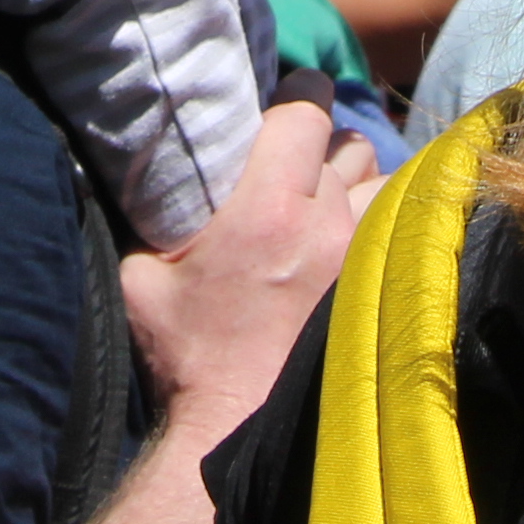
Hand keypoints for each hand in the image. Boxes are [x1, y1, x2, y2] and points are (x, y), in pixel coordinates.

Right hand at [121, 101, 373, 436]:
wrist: (234, 427)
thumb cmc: (184, 355)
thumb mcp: (141, 278)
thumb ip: (147, 220)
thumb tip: (125, 181)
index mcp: (267, 208)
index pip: (305, 110)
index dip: (296, 97)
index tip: (287, 102)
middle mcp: (325, 225)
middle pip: (349, 143)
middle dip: (326, 146)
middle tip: (301, 164)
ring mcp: (361, 259)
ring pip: (383, 183)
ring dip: (359, 185)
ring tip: (332, 204)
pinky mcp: (378, 291)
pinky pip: (398, 230)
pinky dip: (382, 224)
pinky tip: (358, 240)